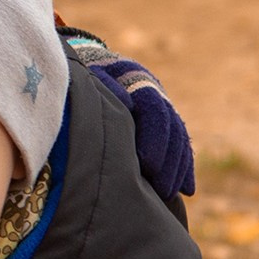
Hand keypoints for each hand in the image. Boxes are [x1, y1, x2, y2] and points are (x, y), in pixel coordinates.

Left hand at [59, 24, 194, 201]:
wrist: (80, 66)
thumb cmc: (72, 79)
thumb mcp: (77, 82)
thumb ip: (92, 93)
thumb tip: (116, 109)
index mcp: (131, 76)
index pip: (152, 107)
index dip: (154, 137)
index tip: (146, 164)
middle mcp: (150, 89)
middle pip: (170, 125)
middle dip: (168, 158)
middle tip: (160, 188)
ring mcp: (158, 104)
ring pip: (177, 136)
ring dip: (178, 166)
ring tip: (170, 192)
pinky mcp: (159, 120)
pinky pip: (178, 144)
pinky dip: (183, 166)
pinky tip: (186, 189)